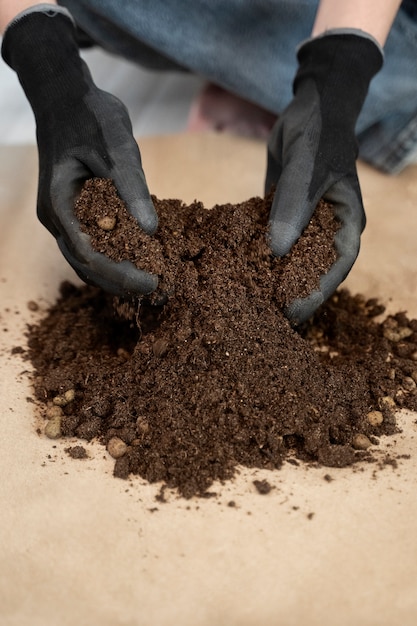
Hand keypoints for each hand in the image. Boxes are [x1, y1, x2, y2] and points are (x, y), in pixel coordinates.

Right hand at [2, 6, 157, 296]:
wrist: (65, 97)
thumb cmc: (88, 116)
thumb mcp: (116, 147)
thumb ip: (132, 188)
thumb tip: (151, 230)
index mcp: (59, 203)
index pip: (88, 254)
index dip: (121, 274)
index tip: (153, 282)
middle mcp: (56, 217)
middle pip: (85, 265)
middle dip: (120, 281)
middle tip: (158, 291)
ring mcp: (62, 216)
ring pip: (86, 259)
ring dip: (116, 274)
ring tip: (150, 282)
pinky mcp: (74, 212)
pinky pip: (92, 243)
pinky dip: (114, 256)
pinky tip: (138, 259)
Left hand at [265, 32, 382, 324]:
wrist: (308, 109)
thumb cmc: (319, 133)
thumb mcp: (307, 168)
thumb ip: (293, 207)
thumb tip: (277, 251)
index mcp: (346, 221)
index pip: (338, 266)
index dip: (317, 292)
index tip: (293, 313)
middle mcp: (326, 228)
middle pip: (313, 269)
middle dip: (292, 294)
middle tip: (266, 319)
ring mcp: (305, 223)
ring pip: (291, 258)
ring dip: (273, 279)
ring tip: (250, 303)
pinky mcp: (284, 215)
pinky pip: (272, 240)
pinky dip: (258, 255)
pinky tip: (237, 270)